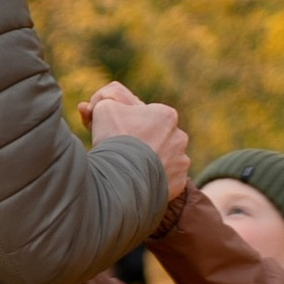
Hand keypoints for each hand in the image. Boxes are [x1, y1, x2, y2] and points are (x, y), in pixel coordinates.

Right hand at [84, 79, 190, 201]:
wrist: (122, 177)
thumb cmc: (114, 138)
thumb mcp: (104, 108)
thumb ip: (107, 100)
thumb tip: (103, 103)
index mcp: (167, 115)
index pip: (147, 116)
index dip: (129, 122)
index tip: (117, 132)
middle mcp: (180, 137)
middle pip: (156, 137)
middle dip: (141, 141)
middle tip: (122, 151)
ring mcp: (181, 161)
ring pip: (163, 158)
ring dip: (149, 160)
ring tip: (130, 168)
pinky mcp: (179, 183)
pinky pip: (166, 179)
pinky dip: (154, 179)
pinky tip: (139, 180)